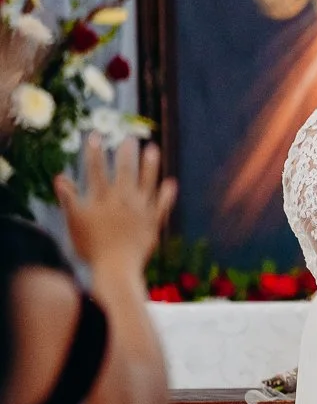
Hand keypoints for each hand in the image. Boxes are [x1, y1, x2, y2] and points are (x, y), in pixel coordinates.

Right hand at [54, 136, 175, 271]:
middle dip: (126, 153)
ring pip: (147, 183)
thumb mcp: (74, 223)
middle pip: (125, 172)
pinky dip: (167, 195)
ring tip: (153, 149)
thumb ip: (68, 199)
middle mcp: (123, 200)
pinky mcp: (153, 223)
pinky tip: (171, 183)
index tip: (95, 135)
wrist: (116, 268)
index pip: (96, 170)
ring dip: (150, 165)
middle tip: (130, 137)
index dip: (95, 153)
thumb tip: (58, 177)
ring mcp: (141, 211)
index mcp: (102, 199)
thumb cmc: (91, 247)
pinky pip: (162, 206)